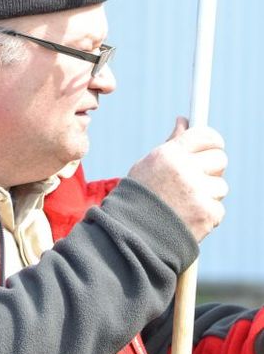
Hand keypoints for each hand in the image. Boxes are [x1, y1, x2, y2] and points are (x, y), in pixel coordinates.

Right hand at [128, 117, 227, 241]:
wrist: (131, 234)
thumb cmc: (139, 196)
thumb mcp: (149, 165)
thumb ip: (172, 144)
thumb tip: (184, 119)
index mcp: (168, 154)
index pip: (207, 135)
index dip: (212, 142)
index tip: (211, 148)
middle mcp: (184, 170)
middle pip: (220, 159)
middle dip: (211, 169)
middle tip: (198, 179)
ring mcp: (197, 193)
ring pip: (220, 186)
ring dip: (208, 194)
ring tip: (184, 204)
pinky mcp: (207, 214)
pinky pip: (218, 208)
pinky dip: (206, 214)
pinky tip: (186, 218)